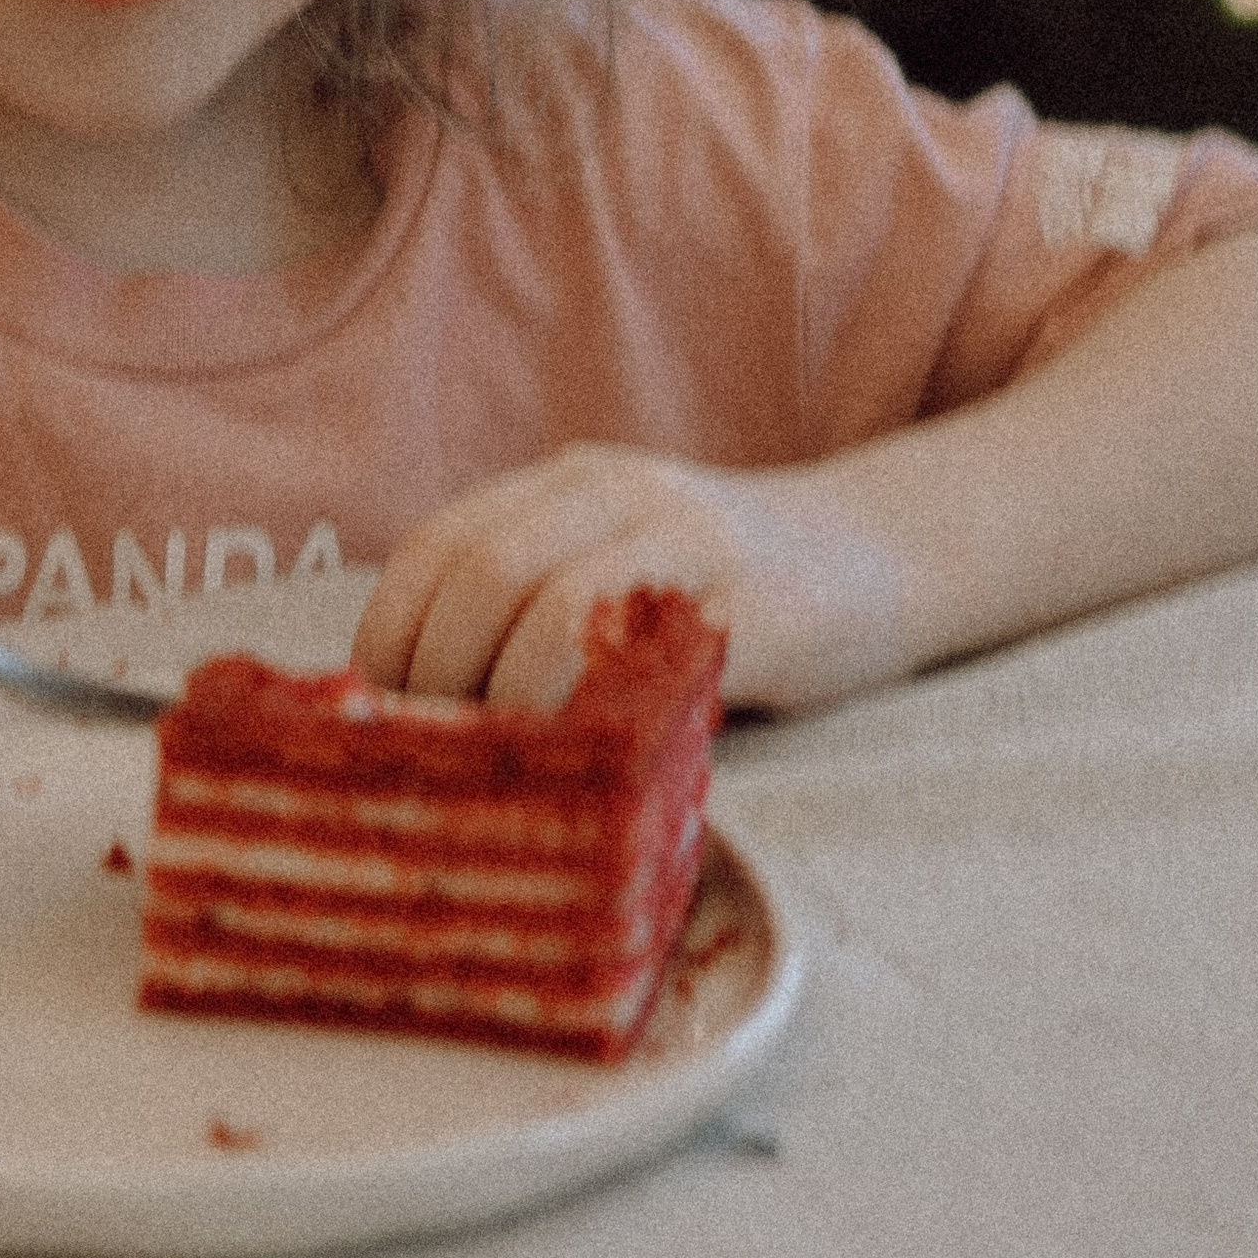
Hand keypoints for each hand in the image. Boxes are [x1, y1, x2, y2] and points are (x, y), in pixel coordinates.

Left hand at [352, 443, 910, 715]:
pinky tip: (586, 766)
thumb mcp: (620, 567)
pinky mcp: (755, 604)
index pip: (438, 545)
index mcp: (568, 485)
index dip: (390, 636)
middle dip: (438, 676)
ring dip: (507, 701)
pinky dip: (596, 712)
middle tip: (436, 761)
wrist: (881, 555)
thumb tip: (420, 729)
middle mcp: (618, 494)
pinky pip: (651, 654)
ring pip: (552, 604)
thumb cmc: (723, 593)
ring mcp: (689, 540)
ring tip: (504, 772)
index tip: (377, 719)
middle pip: (482, 570)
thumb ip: (539, 609)